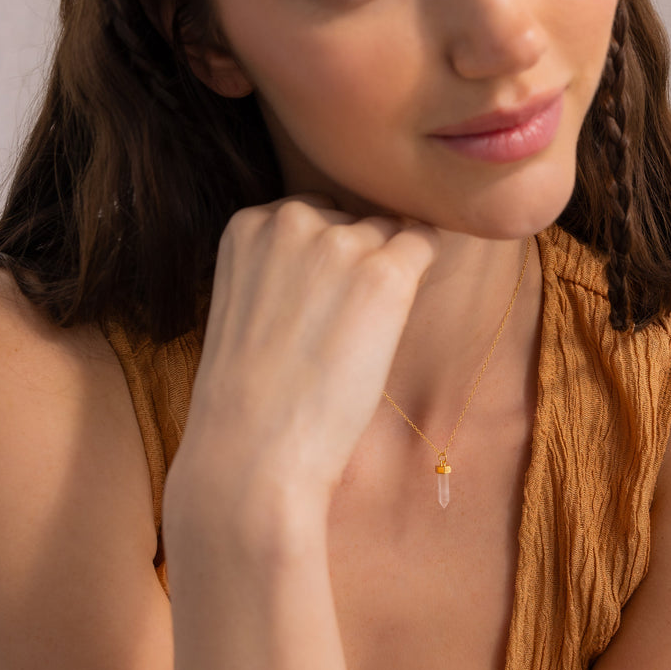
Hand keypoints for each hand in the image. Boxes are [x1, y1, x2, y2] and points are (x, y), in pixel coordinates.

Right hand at [166, 196, 438, 535]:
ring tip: (350, 340)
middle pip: (354, 221)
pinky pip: (425, 243)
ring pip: (388, 235)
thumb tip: (348, 246)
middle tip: (333, 329)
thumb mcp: (245, 303)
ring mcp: (340, 243)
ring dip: (384, 277)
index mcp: (248, 223)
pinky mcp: (384, 274)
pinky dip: (421, 272)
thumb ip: (282, 262)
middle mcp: (291, 219)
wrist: (252, 455)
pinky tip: (393, 319)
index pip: (314, 214)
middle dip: (355, 263)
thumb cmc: (249, 397)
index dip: (324, 263)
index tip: (314, 307)